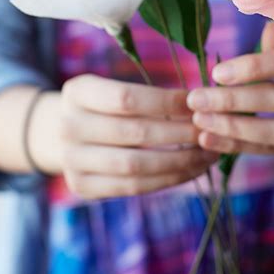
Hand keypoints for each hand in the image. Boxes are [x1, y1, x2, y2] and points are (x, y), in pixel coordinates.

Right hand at [58, 74, 215, 198]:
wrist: (62, 132)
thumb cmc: (104, 104)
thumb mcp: (114, 87)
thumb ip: (149, 94)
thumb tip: (202, 102)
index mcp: (77, 92)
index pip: (128, 98)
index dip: (167, 102)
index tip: (198, 103)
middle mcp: (68, 127)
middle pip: (135, 133)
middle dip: (180, 132)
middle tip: (212, 129)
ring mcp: (72, 161)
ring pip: (136, 166)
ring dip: (180, 161)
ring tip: (208, 154)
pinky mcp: (82, 187)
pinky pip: (133, 187)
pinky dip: (168, 179)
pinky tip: (192, 169)